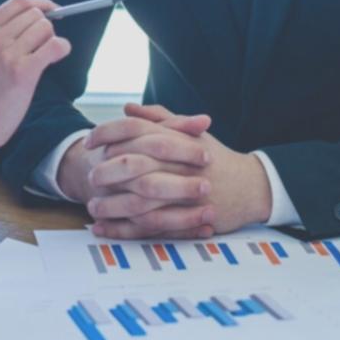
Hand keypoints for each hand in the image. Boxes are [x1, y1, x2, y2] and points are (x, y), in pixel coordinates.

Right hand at [0, 0, 71, 157]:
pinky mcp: (23, 71)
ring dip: (52, 40)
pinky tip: (57, 57)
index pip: (19, 2)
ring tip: (45, 56)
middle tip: (46, 43)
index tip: (51, 11)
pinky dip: (62, 48)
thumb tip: (31, 21)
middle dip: (46, 26)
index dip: (40, 3)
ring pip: (46, 28)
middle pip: (35, 14)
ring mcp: (8, 54)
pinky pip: (55, 46)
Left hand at [84, 104, 271, 237]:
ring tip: (92, 207)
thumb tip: (127, 108)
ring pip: (139, 200)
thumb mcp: (190, 132)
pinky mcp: (186, 219)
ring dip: (111, 205)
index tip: (89, 141)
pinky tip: (104, 229)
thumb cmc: (215, 157)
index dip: (108, 133)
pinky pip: (149, 227)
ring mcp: (183, 193)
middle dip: (106, 172)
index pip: (135, 130)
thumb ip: (158, 118)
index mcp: (176, 138)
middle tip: (89, 176)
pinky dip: (123, 230)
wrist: (251, 186)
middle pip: (133, 165)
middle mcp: (178, 164)